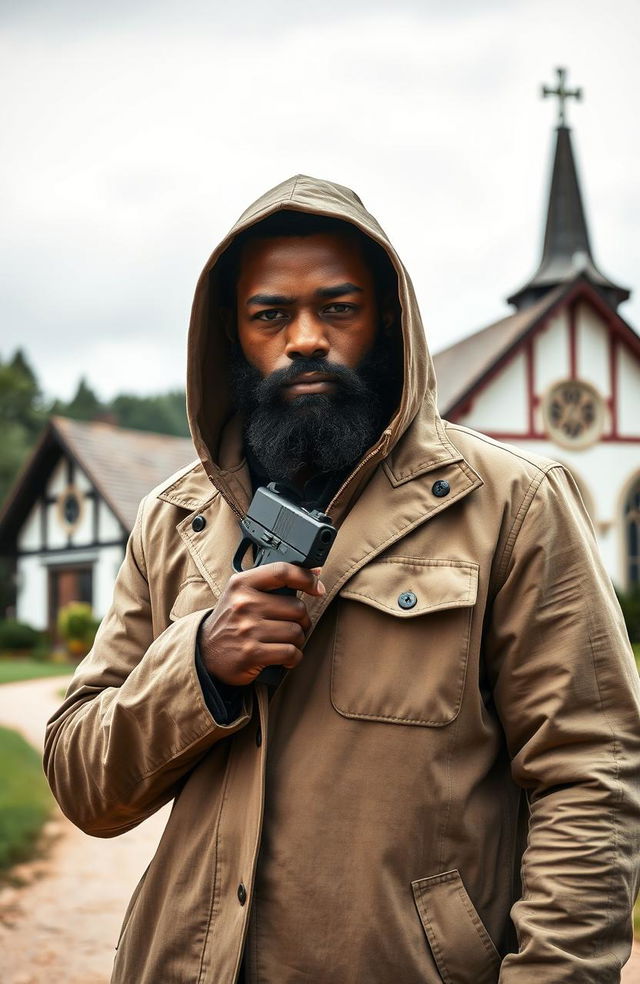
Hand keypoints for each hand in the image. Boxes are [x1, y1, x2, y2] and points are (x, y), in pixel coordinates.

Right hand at [197, 563, 325, 685]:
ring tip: (286, 642)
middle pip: (297, 607)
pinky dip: (294, 657)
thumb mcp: (241, 595)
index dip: (306, 578)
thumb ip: (271, 584)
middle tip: (293, 625)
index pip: (281, 571)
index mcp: (241, 584)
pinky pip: (291, 653)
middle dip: (302, 620)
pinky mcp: (252, 653)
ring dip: (298, 640)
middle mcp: (243, 604)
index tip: (317, 587)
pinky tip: (285, 657)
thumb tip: (315, 572)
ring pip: (296, 632)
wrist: (204, 653)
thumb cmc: (231, 622)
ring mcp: (247, 629)